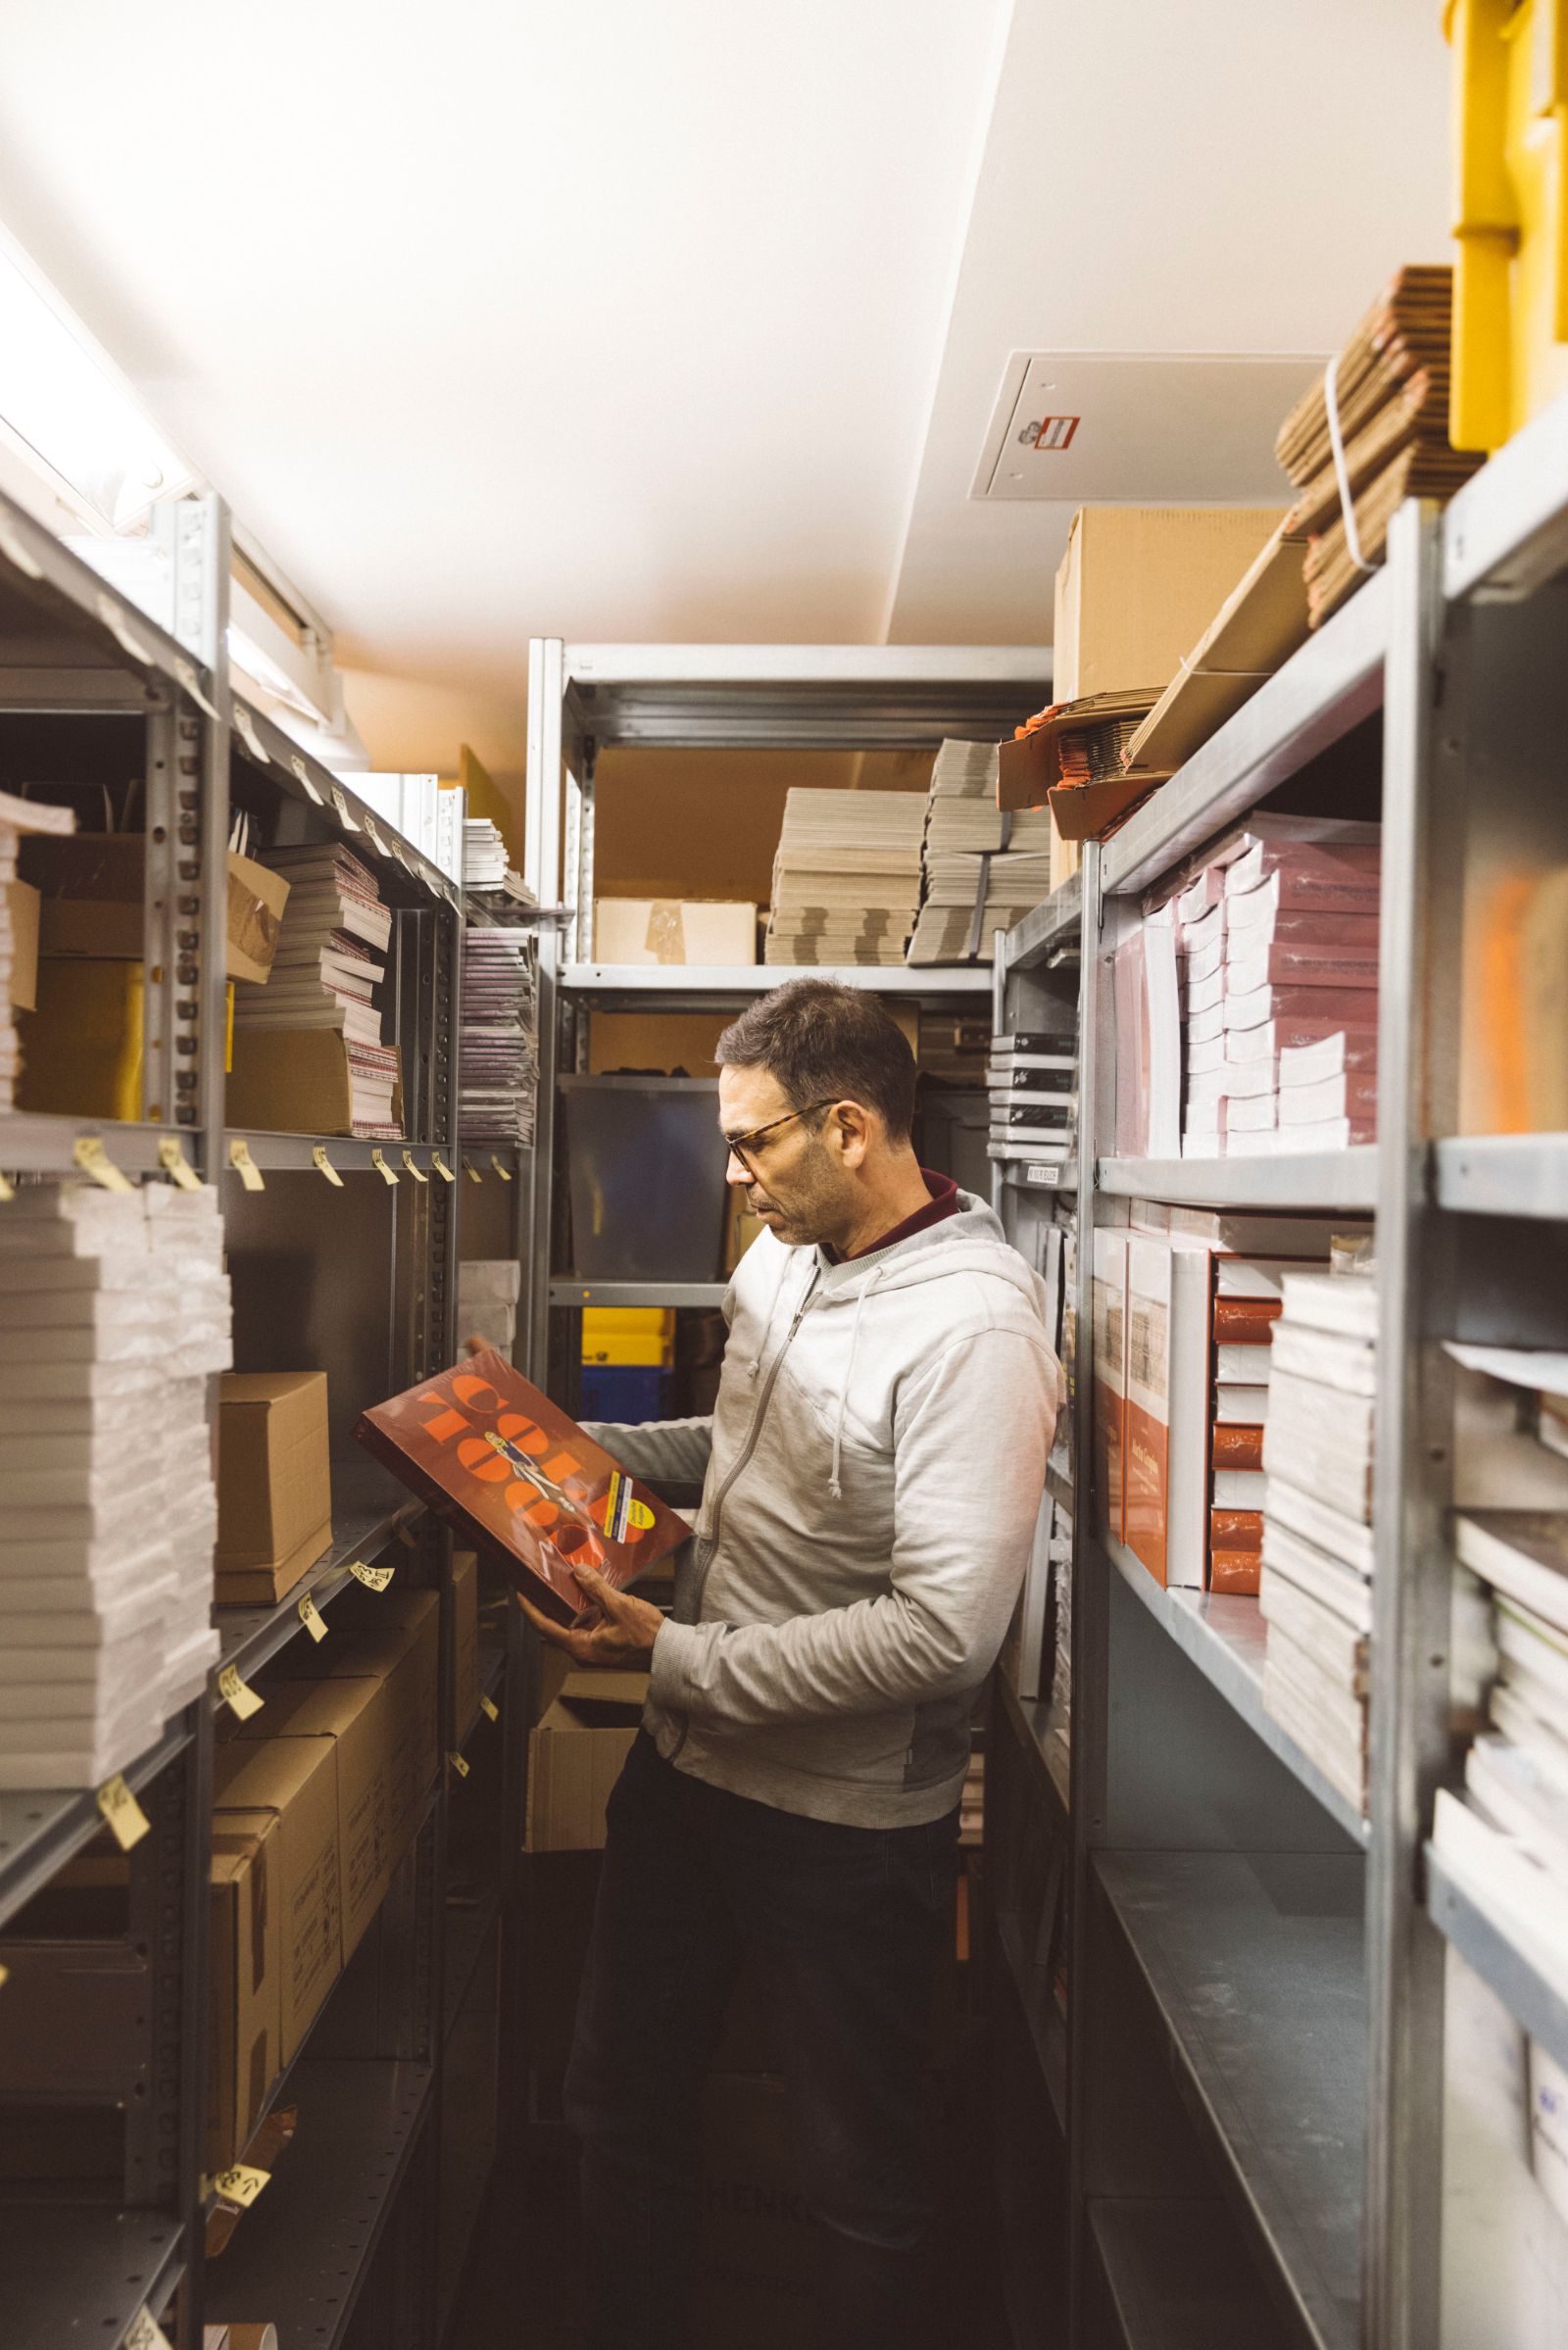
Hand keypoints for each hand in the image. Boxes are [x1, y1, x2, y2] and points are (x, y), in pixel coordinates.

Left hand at [515, 1562, 664, 1670]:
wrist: (667, 1651)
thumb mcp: (619, 1606)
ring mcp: (592, 1647)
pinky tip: (586, 1592)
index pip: (545, 1627)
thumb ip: (596, 1588)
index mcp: (580, 1646)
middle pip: (555, 1624)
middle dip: (548, 1603)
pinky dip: (582, 1607)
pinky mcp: (602, 1642)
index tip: (521, 1593)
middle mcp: (582, 1650)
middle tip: (540, 1582)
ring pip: (571, 1622)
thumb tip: (579, 1572)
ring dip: (567, 1603)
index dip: (530, 1609)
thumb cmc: (646, 1637)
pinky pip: (585, 1623)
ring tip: (561, 1582)